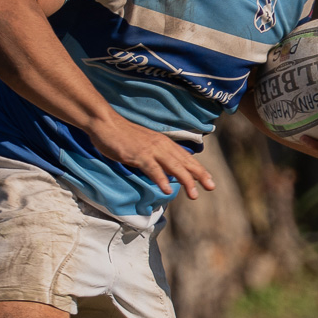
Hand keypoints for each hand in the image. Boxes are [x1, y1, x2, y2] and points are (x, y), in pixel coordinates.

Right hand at [88, 116, 216, 199]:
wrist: (106, 124)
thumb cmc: (122, 136)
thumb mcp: (144, 145)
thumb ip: (156, 156)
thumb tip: (166, 170)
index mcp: (163, 143)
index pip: (185, 158)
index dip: (198, 169)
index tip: (209, 180)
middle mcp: (161, 145)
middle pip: (184, 162)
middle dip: (199, 175)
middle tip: (211, 187)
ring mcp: (150, 150)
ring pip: (173, 166)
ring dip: (185, 180)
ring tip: (194, 194)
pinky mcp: (138, 155)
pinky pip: (152, 168)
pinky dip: (161, 178)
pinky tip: (167, 190)